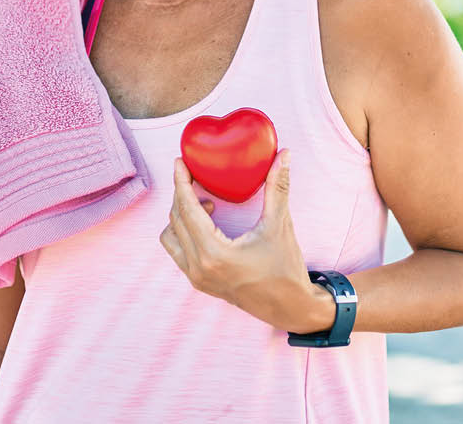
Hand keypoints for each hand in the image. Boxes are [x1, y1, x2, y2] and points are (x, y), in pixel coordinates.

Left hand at [159, 149, 334, 332]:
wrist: (291, 308)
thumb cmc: (286, 269)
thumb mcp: (280, 226)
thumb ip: (278, 187)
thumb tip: (285, 154)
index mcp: (215, 254)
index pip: (187, 210)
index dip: (181, 182)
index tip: (179, 161)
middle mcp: (199, 268)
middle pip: (176, 219)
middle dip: (182, 193)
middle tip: (194, 174)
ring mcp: (196, 278)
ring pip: (171, 235)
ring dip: (181, 214)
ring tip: (207, 204)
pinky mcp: (199, 282)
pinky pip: (177, 250)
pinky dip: (183, 231)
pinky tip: (207, 222)